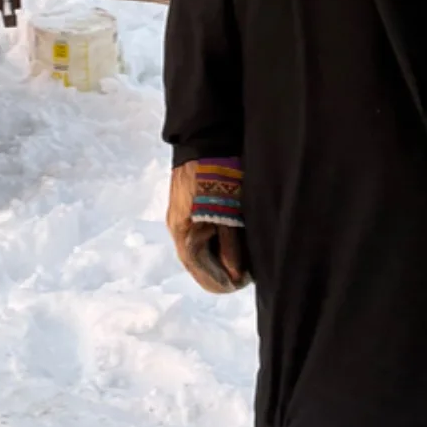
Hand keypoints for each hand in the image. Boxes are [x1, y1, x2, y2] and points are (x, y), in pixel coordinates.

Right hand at [167, 161, 248, 293]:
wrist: (202, 143)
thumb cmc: (220, 178)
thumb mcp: (230, 215)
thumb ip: (231, 249)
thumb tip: (237, 277)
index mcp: (187, 239)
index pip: (207, 278)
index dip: (230, 283)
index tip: (250, 278)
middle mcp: (177, 234)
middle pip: (200, 269)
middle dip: (224, 272)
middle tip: (249, 267)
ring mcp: (176, 222)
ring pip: (198, 254)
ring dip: (217, 259)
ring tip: (241, 253)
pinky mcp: (180, 212)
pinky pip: (196, 239)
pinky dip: (211, 245)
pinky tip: (228, 238)